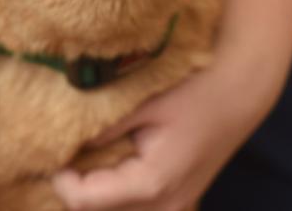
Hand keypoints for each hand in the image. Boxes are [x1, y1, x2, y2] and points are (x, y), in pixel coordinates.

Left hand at [52, 51, 280, 210]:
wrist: (239, 93)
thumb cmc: (194, 93)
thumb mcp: (144, 104)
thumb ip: (105, 127)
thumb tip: (65, 142)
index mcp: (152, 183)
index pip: (85, 201)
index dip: (60, 180)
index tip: (52, 154)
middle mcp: (165, 207)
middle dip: (75, 191)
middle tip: (62, 158)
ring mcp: (174, 208)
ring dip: (95, 197)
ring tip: (81, 164)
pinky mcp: (177, 202)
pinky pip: (136, 210)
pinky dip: (115, 197)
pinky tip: (106, 170)